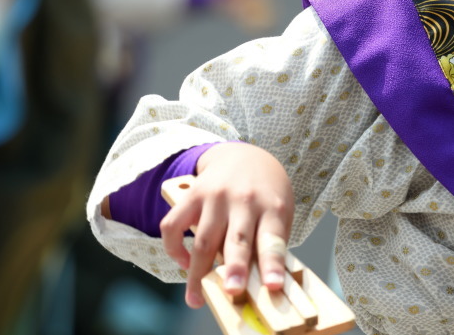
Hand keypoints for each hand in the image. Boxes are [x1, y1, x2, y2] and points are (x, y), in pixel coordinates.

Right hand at [159, 142, 294, 308]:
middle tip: (233, 290)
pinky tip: (184, 263)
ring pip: (204, 239)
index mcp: (272, 207)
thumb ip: (269, 243)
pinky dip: (174, 248)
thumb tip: (257, 284)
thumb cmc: (266, 193)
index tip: (273, 285)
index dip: (272, 263)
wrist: (245, 155)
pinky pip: (173, 224)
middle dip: (234, 267)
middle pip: (237, 239)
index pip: (273, 239)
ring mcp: (216, 197)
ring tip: (195, 297)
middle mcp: (244, 200)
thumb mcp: (280, 213)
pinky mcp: (192, 195)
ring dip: (198, 271)